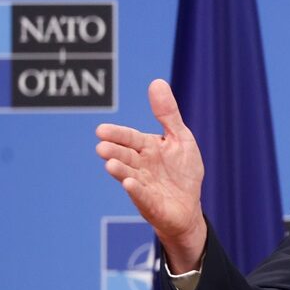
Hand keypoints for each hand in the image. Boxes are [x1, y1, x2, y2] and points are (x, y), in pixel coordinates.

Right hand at [95, 79, 206, 271]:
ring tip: (110, 164)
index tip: (100, 131)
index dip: (117, 135)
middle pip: (126, 157)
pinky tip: (129, 185)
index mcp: (147, 148)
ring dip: (120, 171)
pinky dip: (136, 191)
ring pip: (129, 176)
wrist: (189, 207)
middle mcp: (141, 167)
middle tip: (102, 147)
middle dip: (114, 152)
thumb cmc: (182, 171)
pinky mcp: (152, 205)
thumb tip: (157, 82)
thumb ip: (168, 113)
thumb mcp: (180, 138)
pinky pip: (143, 197)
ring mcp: (145, 186)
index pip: (130, 138)